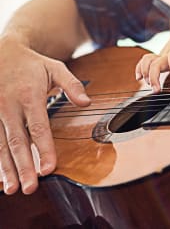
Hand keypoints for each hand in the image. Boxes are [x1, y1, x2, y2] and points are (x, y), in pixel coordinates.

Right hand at [0, 36, 89, 194]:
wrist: (3, 53)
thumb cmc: (33, 64)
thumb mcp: (55, 68)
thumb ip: (72, 85)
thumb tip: (87, 103)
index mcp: (30, 96)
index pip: (39, 128)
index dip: (45, 149)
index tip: (50, 169)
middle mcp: (10, 107)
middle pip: (17, 142)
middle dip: (24, 166)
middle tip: (31, 188)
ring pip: (0, 146)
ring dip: (7, 169)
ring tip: (13, 189)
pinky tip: (0, 176)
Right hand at [134, 31, 169, 91]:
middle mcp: (167, 53)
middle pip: (156, 62)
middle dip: (153, 75)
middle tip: (157, 90)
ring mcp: (161, 56)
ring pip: (147, 61)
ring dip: (145, 73)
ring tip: (150, 86)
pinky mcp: (156, 59)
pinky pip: (144, 61)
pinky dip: (139, 68)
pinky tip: (138, 78)